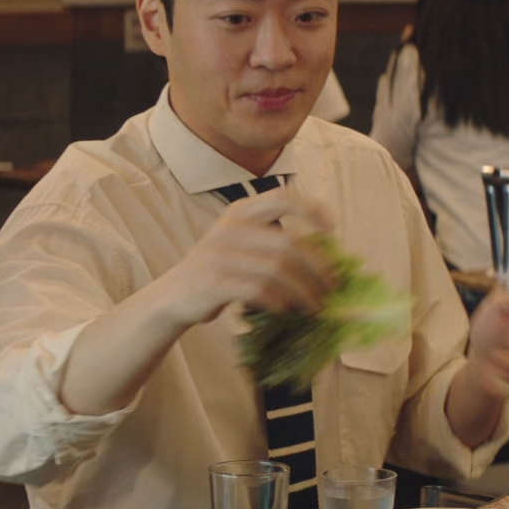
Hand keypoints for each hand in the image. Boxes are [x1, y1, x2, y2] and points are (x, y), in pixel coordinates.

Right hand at [158, 188, 338, 326]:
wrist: (174, 295)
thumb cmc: (218, 271)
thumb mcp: (240, 244)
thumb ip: (271, 241)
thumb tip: (325, 260)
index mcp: (240, 211)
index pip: (282, 197)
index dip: (311, 209)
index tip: (333, 228)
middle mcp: (230, 227)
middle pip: (288, 243)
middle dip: (317, 268)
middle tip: (332, 286)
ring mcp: (221, 254)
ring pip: (278, 270)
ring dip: (303, 291)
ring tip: (315, 306)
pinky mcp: (216, 281)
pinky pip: (259, 291)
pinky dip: (279, 302)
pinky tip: (286, 310)